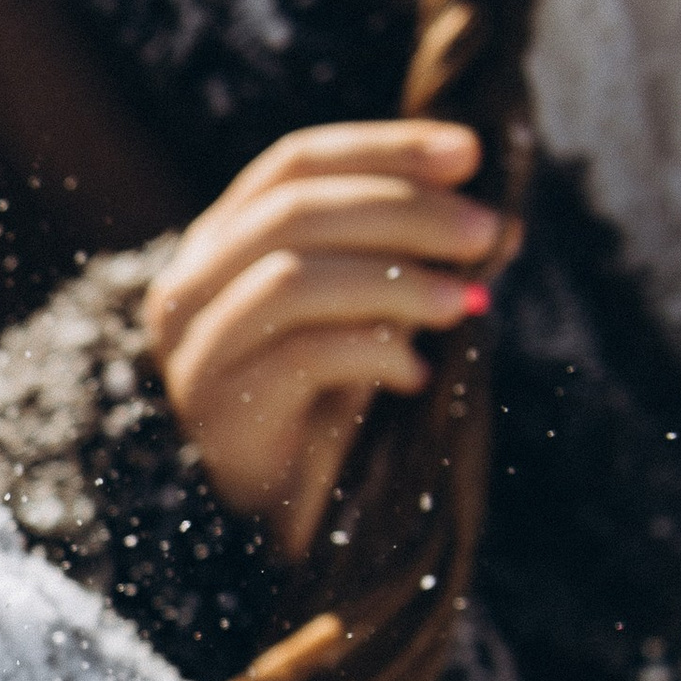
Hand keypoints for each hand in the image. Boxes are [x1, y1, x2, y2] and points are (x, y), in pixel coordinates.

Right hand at [142, 124, 515, 560]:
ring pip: (290, 277)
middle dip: (403, 210)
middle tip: (486, 230)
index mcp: (218, 248)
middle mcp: (187, 291)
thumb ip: (412, 261)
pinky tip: (418, 374)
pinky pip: (301, 359)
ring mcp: (195, 355)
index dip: (381, 149)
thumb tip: (494, 217)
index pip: (291, 165)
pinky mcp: (218, 416)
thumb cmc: (335, 414)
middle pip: (292, 212)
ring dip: (395, 280)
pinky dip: (374, 352)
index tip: (468, 152)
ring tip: (466, 301)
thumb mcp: (374, 317)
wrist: (292, 530)